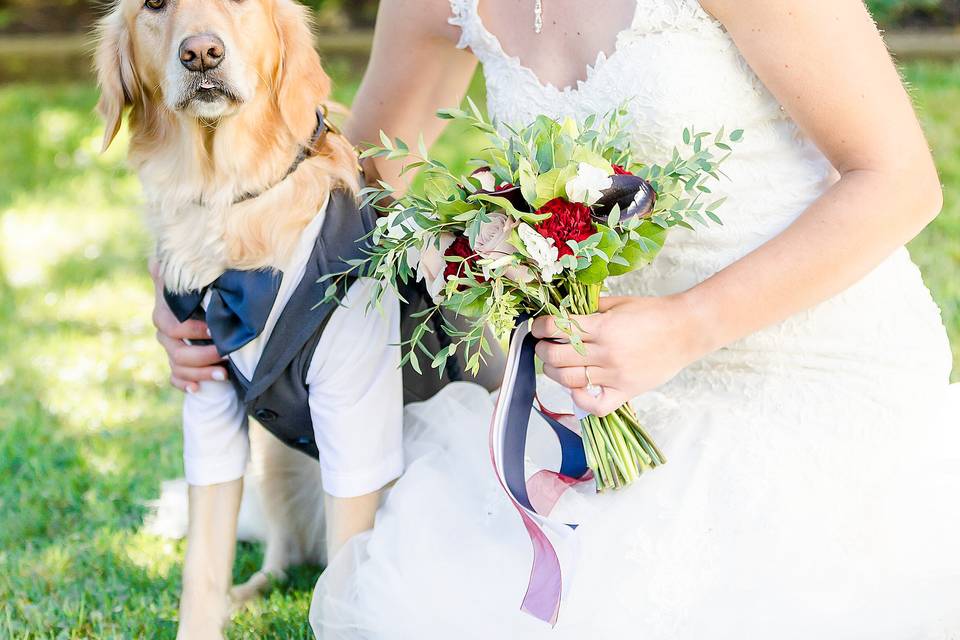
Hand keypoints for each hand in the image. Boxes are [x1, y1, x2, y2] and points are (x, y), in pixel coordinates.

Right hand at [151, 262, 226, 392]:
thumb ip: (181, 271)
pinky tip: (199, 389)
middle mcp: (166, 332)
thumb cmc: (208, 288)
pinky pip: (175, 379)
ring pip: (178, 367)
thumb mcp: (200, 279)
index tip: (215, 331)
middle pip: (176, 351)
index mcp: (167, 311)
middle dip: (203, 355)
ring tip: (223, 375)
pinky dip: (186, 384)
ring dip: (200, 373)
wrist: (212, 306)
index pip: (171, 325)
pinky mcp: (178, 364)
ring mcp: (171, 349)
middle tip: (227, 355)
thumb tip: (157, 258)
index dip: (192, 330)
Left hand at [531, 293, 714, 416]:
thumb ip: (590, 309)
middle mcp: (606, 352)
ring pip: (569, 380)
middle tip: (543, 346)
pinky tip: (577, 388)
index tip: (538, 328)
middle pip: (557, 356)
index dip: (541, 327)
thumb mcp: (619, 303)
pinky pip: (595, 405)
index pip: (557, 328)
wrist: (687, 329)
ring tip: (555, 365)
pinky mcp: (626, 392)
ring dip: (554, 373)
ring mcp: (615, 375)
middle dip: (543, 350)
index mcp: (602, 326)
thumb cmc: (654, 312)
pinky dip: (580, 400)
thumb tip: (563, 315)